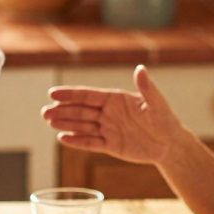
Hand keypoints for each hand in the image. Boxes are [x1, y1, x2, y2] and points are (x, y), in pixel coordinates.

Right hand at [41, 65, 186, 164]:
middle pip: (81, 111)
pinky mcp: (109, 145)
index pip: (88, 95)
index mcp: (115, 99)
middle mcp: (108, 113)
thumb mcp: (157, 104)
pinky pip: (90, 143)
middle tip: (45, 111)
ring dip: (65, 124)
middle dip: (63, 110)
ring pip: (82, 126)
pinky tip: (63, 139)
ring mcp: (107, 129)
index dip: (71, 95)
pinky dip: (77, 141)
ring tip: (49, 122)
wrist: (169, 144)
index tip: (53, 94)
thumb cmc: (165, 120)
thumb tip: (140, 68)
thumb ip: (147, 87)